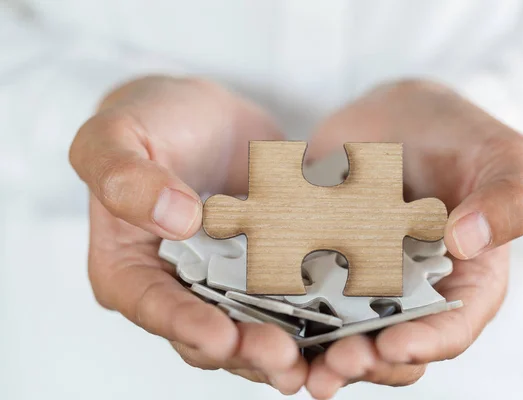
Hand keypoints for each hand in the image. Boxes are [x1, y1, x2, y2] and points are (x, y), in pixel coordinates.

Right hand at [69, 76, 307, 393]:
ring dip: (284, 344)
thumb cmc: (149, 122)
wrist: (203, 114)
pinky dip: (313, 312)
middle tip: (283, 356)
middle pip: (208, 334)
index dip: (187, 328)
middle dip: (245, 350)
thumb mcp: (115, 137)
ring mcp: (224, 282)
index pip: (153, 308)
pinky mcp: (264, 269)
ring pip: (252, 328)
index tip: (222, 338)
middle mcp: (175, 287)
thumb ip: (126, 179)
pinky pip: (288, 296)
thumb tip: (176, 218)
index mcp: (127, 268)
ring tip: (317, 354)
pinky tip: (342, 320)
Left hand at [302, 80, 522, 397]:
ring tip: (289, 359)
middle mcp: (413, 293)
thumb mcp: (505, 157)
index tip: (391, 346)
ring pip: (340, 329)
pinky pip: (300, 290)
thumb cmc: (460, 136)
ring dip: (316, 350)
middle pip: (390, 343)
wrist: (396, 116)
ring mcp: (363, 281)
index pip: (452, 327)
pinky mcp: (322, 263)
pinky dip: (281, 306)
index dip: (424, 344)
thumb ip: (508, 198)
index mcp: (466, 281)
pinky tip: (257, 314)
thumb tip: (469, 242)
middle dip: (362, 360)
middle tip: (332, 366)